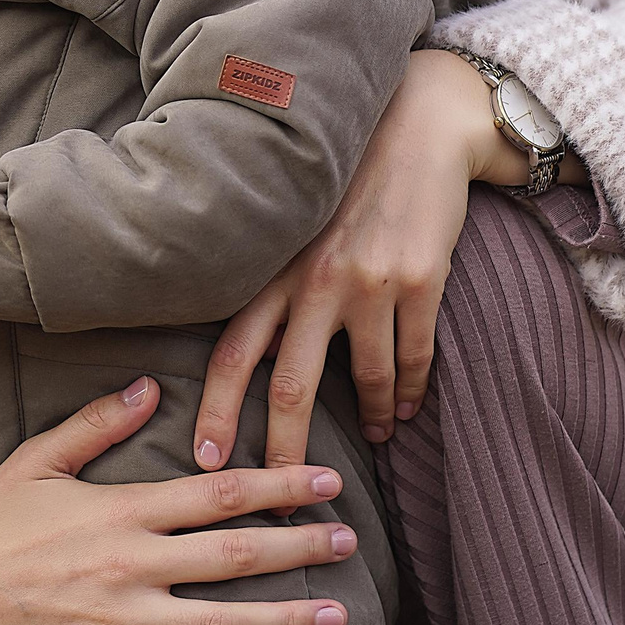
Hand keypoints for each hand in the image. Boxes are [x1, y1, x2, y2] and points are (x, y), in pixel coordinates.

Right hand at [0, 377, 359, 624]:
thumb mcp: (37, 461)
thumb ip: (97, 424)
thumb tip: (150, 385)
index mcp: (119, 511)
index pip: (217, 492)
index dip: (277, 482)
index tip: (325, 479)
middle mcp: (128, 566)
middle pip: (233, 556)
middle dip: (298, 547)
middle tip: (348, 540)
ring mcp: (118, 624)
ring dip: (283, 618)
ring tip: (333, 612)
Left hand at [196, 49, 518, 469]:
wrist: (420, 127)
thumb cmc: (347, 180)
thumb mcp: (294, 224)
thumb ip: (273, 280)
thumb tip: (249, 351)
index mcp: (274, 267)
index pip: (231, 351)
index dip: (216, 411)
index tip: (205, 460)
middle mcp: (314, 278)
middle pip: (291, 386)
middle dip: (285, 450)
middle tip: (287, 498)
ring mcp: (369, 282)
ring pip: (363, 381)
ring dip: (368, 420)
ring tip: (369, 440)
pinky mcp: (419, 282)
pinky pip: (413, 359)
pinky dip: (407, 395)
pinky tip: (403, 411)